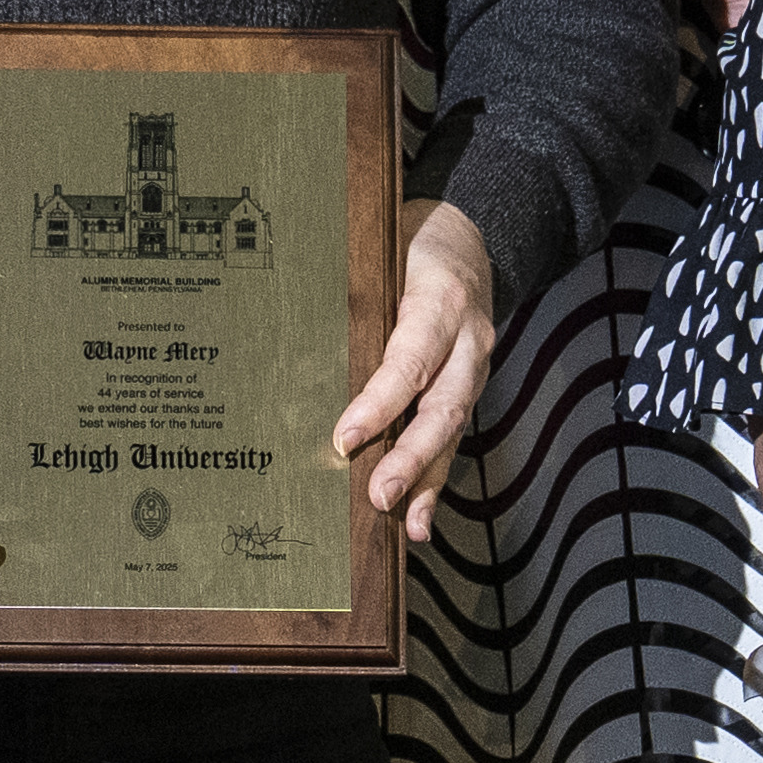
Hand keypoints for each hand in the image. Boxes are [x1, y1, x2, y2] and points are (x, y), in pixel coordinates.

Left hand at [334, 205, 505, 523]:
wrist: (473, 239)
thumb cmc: (414, 241)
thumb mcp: (387, 244)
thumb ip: (357, 285)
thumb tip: (289, 326)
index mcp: (442, 300)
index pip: (411, 358)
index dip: (381, 401)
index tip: (346, 437)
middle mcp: (468, 341)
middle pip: (443, 407)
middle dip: (412, 456)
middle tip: (380, 494)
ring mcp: (473, 369)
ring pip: (452, 430)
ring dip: (428, 480)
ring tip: (405, 523)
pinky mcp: (466, 389)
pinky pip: (453, 437)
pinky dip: (436, 481)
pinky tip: (417, 519)